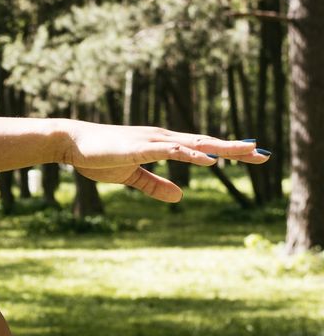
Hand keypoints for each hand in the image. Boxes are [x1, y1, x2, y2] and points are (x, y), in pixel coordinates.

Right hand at [63, 122, 270, 202]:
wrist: (73, 143)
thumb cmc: (98, 157)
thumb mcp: (130, 177)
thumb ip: (155, 185)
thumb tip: (181, 196)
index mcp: (162, 144)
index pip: (201, 147)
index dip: (226, 151)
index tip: (250, 155)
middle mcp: (163, 138)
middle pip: (206, 142)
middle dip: (235, 149)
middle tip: (263, 154)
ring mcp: (154, 141)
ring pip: (196, 144)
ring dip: (222, 148)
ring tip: (247, 152)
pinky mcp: (143, 147)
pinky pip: (174, 150)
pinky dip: (194, 154)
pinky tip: (212, 160)